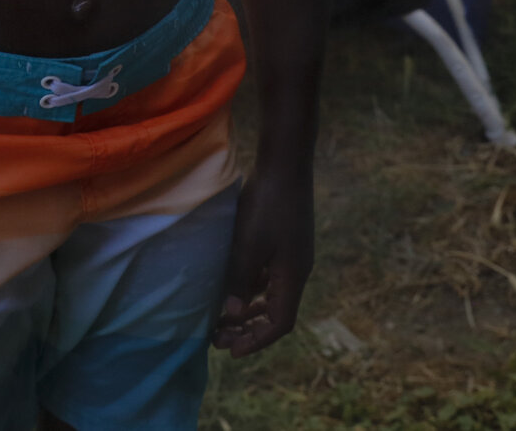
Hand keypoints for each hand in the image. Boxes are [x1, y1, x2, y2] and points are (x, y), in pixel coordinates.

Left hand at [214, 164, 313, 357]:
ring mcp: (293, 255)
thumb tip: (231, 315)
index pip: (279, 323)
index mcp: (293, 276)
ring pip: (272, 294)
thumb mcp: (248, 244)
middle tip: (218, 337)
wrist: (286, 163)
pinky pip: (269, 276)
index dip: (256, 341)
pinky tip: (233, 285)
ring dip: (248, 309)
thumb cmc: (267, 204)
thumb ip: (239, 280)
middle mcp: (297, 270)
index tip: (231, 350)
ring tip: (221, 317)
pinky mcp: (286, 240)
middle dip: (248, 329)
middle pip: (276, 312)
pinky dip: (252, 288)